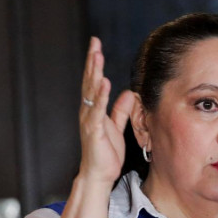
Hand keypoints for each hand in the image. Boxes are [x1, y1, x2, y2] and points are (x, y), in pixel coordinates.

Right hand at [78, 37, 135, 185]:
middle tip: (94, 42)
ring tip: (97, 56)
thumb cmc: (106, 153)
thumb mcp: (116, 126)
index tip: (96, 46)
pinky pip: (97, 110)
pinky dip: (100, 96)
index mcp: (93, 109)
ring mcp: (89, 120)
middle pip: (89, 81)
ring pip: (90, 92)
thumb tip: (128, 92)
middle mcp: (88, 111)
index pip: (93, 82)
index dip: (95, 64)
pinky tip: (103, 82)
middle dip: (92, 61)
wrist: (99, 174)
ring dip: (94, 73)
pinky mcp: (93, 130)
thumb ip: (120, 110)